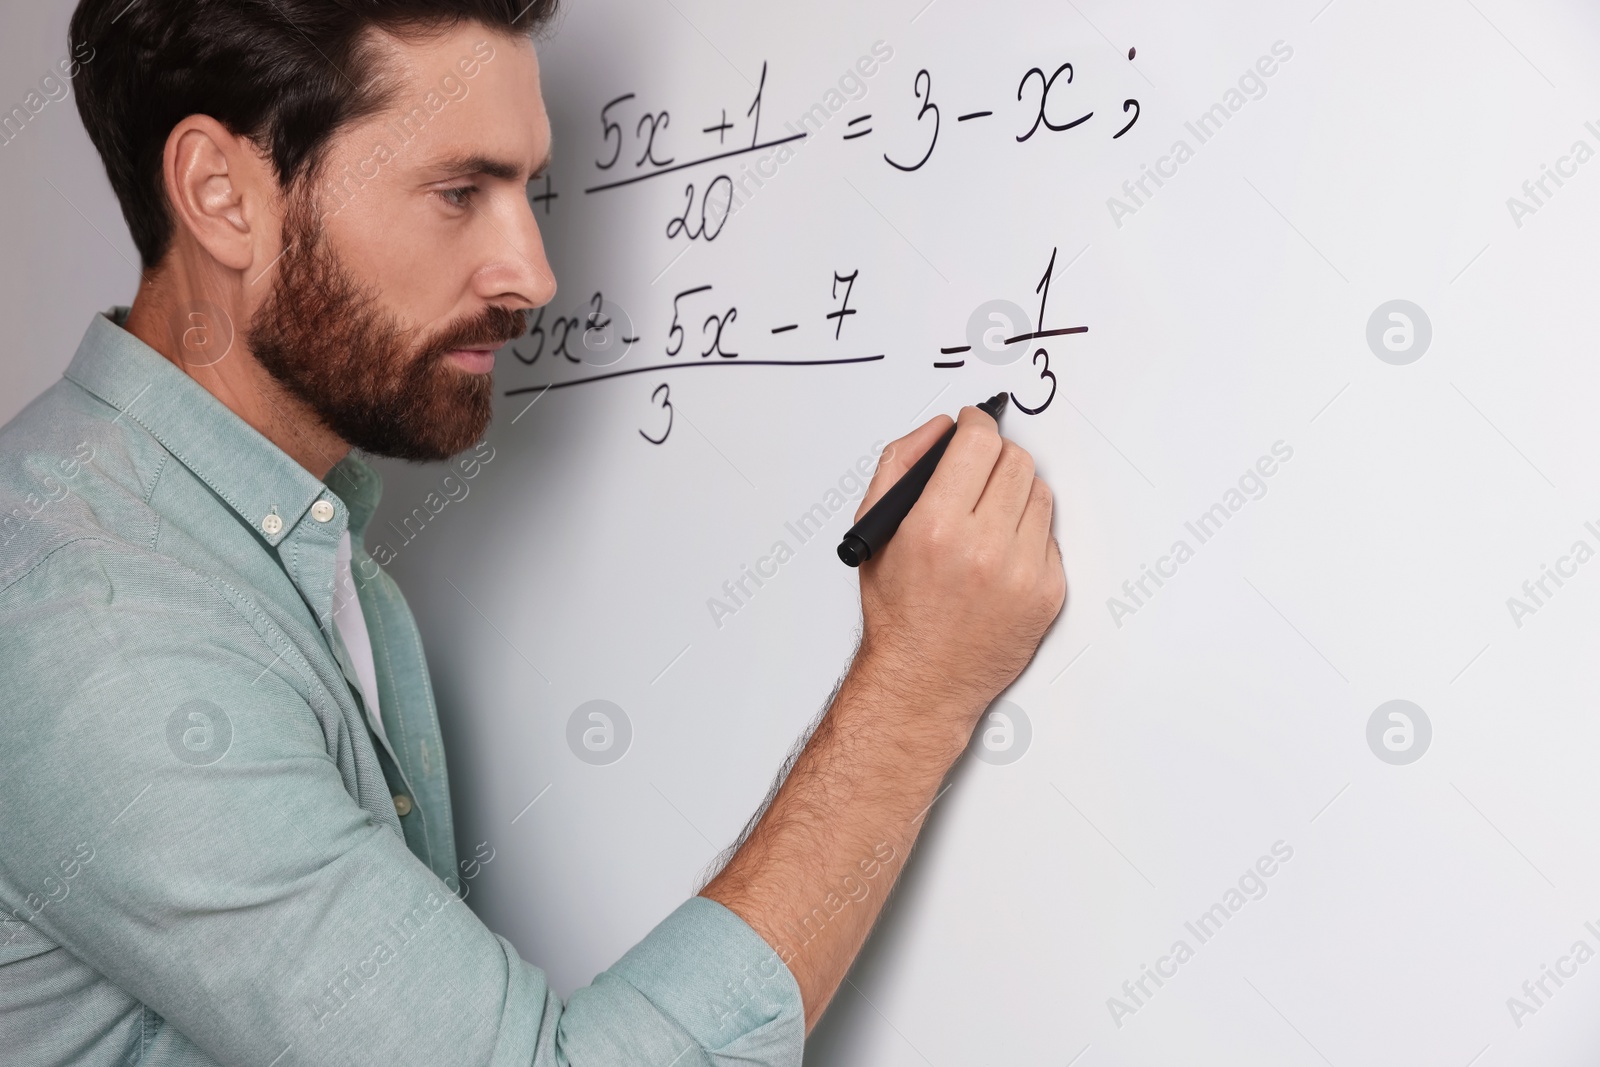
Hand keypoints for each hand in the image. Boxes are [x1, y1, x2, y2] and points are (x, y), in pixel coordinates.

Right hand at [850, 406, 1065, 757]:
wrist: (923, 680)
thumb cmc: (898, 613)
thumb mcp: (874, 530)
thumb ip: (901, 464)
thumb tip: (940, 429)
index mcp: (936, 527)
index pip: (978, 442)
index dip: (975, 424)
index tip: (972, 426)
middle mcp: (983, 549)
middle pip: (1015, 461)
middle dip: (995, 456)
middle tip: (978, 472)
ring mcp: (1022, 573)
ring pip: (1040, 493)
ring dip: (1015, 493)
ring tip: (988, 517)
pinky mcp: (1048, 593)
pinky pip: (1051, 535)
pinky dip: (1029, 535)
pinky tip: (1001, 553)